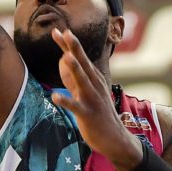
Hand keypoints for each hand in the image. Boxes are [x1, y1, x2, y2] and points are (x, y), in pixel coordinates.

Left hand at [48, 27, 143, 170]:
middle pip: (82, 63)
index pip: (80, 58)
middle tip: (65, 32)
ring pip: (82, 81)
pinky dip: (66, 102)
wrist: (116, 139)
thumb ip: (74, 78)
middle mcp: (95, 86)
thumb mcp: (86, 93)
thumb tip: (63, 60)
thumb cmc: (99, 115)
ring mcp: (92, 100)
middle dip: (74, 48)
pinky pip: (76, 107)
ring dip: (74, 69)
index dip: (69, 45)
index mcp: (94, 79)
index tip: (58, 31)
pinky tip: (55, 98)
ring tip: (65, 56)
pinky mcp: (88, 115)